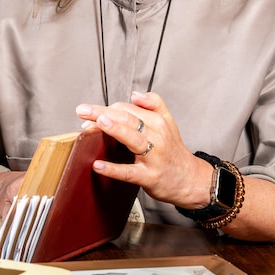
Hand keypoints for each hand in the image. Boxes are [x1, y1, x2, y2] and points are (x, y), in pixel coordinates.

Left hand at [75, 91, 211, 208]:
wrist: (191, 180)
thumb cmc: (173, 152)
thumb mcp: (168, 123)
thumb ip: (154, 104)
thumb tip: (135, 94)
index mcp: (157, 121)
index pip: (127, 109)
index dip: (106, 109)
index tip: (88, 114)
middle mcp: (156, 136)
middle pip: (128, 119)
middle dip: (103, 113)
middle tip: (82, 110)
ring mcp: (153, 157)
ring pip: (132, 139)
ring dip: (115, 130)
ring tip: (98, 124)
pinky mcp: (150, 177)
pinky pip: (130, 172)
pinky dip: (114, 169)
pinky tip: (98, 165)